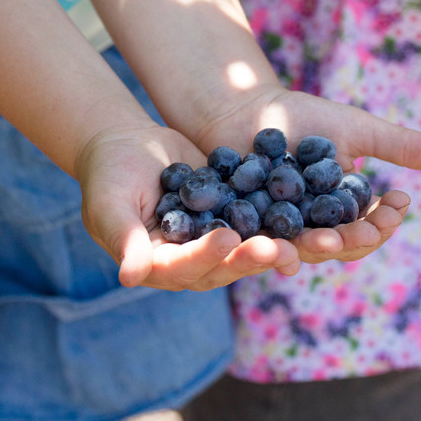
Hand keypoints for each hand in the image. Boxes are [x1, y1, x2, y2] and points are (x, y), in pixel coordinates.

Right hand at [74, 120, 300, 290]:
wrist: (128, 144)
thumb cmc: (108, 175)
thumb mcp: (110, 204)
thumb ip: (124, 239)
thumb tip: (130, 277)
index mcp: (159, 267)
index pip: (185, 267)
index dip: (206, 255)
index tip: (227, 239)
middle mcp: (192, 261)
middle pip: (225, 265)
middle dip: (252, 257)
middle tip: (278, 249)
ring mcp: (216, 240)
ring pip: (249, 247)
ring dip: (277, 245)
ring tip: (305, 241)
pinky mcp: (235, 217)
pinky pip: (262, 219)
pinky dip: (285, 217)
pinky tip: (312, 209)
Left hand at [190, 85, 420, 264]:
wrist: (244, 107)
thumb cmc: (304, 118)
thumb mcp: (356, 129)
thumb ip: (399, 145)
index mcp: (343, 213)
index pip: (370, 228)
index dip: (386, 220)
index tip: (399, 200)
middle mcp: (313, 230)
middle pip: (340, 246)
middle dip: (359, 239)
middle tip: (372, 229)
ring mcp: (278, 232)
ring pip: (303, 249)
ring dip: (319, 247)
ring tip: (330, 240)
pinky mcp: (243, 230)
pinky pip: (257, 242)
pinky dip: (269, 247)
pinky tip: (277, 247)